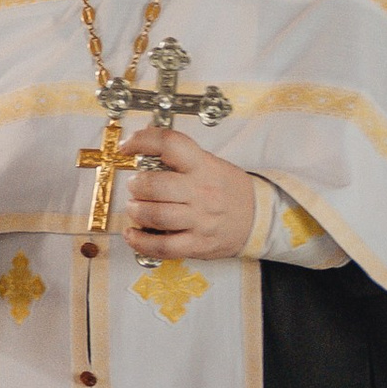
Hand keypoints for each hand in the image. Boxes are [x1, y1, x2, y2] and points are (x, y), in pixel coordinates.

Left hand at [119, 128, 258, 259]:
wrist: (259, 218)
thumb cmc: (229, 190)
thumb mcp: (211, 164)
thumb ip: (181, 156)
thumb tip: (145, 142)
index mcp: (204, 166)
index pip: (170, 144)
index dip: (142, 141)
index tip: (127, 147)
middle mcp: (202, 192)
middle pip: (156, 185)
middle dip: (136, 185)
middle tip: (135, 186)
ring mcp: (200, 220)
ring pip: (156, 215)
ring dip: (137, 211)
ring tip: (136, 208)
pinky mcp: (197, 244)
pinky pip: (163, 246)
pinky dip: (141, 241)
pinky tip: (133, 234)